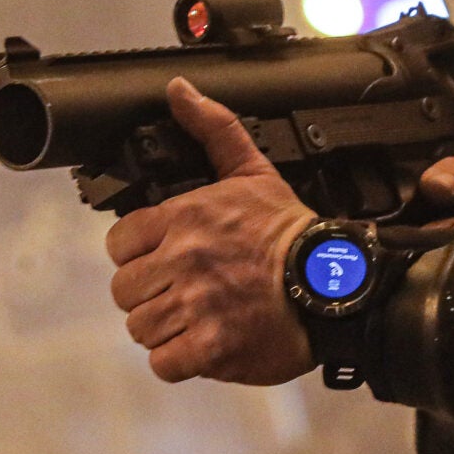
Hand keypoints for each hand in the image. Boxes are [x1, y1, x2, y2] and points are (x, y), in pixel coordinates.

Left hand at [105, 79, 316, 384]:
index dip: (138, 255)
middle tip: (183, 293)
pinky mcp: (210, 348)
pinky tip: (202, 345)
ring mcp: (194, 308)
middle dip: (151, 295)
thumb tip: (178, 90)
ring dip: (165, 329)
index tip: (164, 260)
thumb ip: (212, 129)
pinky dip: (179, 360)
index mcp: (182, 219)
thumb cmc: (291, 232)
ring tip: (197, 319)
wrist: (334, 284)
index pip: (119, 244)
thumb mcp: (252, 171)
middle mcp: (182, 262)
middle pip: (126, 291)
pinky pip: (164, 363)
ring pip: (142, 328)